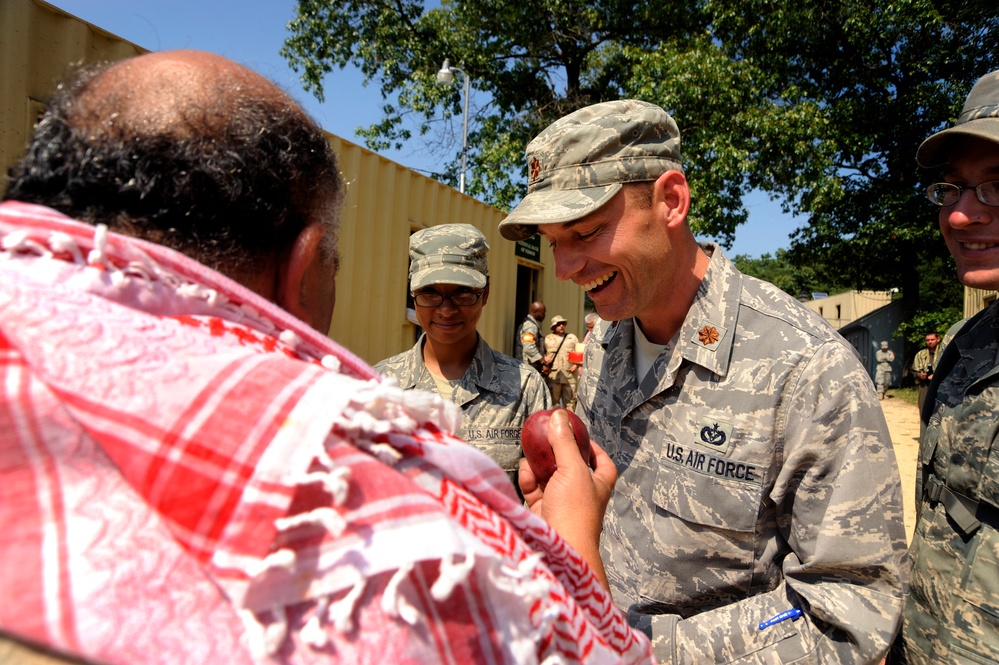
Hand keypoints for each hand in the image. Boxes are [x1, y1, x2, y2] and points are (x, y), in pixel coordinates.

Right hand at [519, 410, 616, 588]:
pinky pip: (534, 489)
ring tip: (531, 449)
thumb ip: (565, 442)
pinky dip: (529, 478)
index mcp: (598, 484)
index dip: (593, 447)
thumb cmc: (575, 510)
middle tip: (546, 435)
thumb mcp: (573, 469)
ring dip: (539, 463)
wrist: (559, 548)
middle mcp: (581, 493)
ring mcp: (560, 502)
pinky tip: (525, 469)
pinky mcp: (541, 510)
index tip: (580, 434)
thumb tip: (559, 415)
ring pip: (549, 476)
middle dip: (557, 452)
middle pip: (570, 466)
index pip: (602, 462)